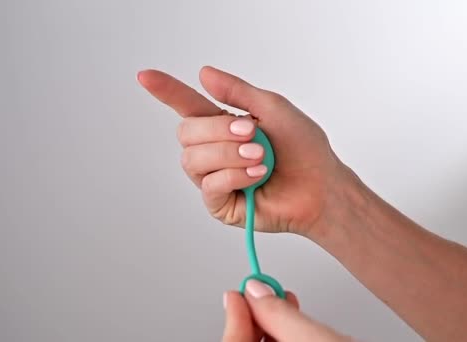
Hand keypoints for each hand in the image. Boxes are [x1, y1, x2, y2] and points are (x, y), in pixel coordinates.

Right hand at [137, 66, 353, 236]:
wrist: (321, 186)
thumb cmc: (303, 148)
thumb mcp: (273, 108)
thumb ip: (238, 92)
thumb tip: (203, 74)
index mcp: (222, 124)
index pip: (186, 105)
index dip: (165, 91)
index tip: (145, 76)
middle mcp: (213, 150)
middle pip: (185, 133)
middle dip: (219, 131)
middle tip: (253, 133)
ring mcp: (214, 178)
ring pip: (193, 160)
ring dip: (230, 154)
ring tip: (260, 157)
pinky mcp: (220, 204)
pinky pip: (209, 186)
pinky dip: (235, 176)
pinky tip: (258, 175)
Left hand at [223, 279, 351, 341]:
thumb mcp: (318, 340)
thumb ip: (281, 317)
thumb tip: (256, 292)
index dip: (234, 319)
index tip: (238, 293)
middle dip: (256, 320)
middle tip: (262, 294)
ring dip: (273, 327)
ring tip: (284, 303)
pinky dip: (288, 340)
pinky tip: (296, 325)